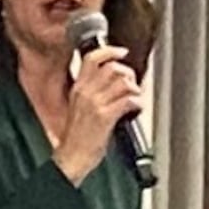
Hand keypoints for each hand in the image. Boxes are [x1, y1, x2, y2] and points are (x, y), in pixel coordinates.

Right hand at [53, 46, 146, 186]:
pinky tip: (136, 109)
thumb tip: (112, 83)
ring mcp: (95, 104)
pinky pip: (128, 100)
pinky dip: (137, 103)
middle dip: (128, 73)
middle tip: (132, 83)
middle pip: (112, 68)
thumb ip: (91, 93)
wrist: (71, 157)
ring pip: (122, 82)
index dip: (109, 51)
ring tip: (135, 97)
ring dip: (135, 88)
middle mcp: (85, 92)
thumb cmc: (76, 138)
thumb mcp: (77, 107)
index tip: (121, 52)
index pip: (92, 59)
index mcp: (78, 88)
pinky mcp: (105, 117)